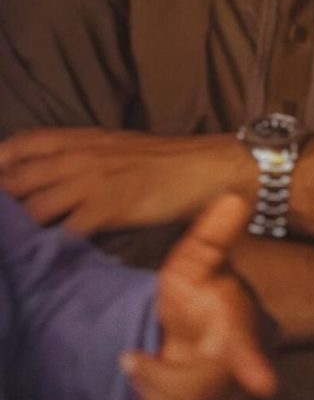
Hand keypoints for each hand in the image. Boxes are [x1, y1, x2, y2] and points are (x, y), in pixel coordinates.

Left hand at [0, 129, 251, 236]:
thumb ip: (78, 157)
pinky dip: (51, 247)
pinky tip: (47, 260)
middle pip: (15, 182)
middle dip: (1, 205)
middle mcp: (76, 157)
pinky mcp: (109, 206)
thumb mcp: (114, 146)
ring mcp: (91, 181)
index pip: (17, 147)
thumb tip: (47, 176)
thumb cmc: (165, 160)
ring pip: (32, 209)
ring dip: (17, 232)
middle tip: (2, 227)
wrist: (207, 167)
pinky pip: (65, 231)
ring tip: (14, 252)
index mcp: (78, 139)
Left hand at [125, 194, 277, 399]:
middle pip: (199, 389)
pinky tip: (162, 398)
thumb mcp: (193, 267)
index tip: (264, 384)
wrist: (201, 339)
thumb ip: (211, 237)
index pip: (247, 348)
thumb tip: (234, 197)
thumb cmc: (197, 301)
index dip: (254, 364)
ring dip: (156, 398)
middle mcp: (250, 368)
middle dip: (157, 378)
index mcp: (241, 329)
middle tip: (133, 360)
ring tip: (152, 373)